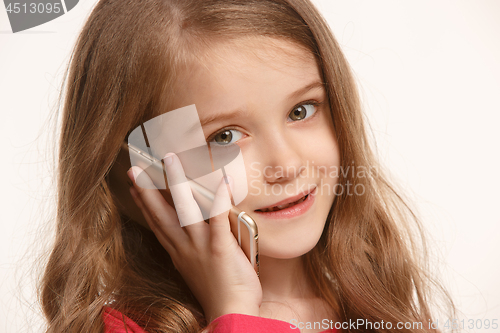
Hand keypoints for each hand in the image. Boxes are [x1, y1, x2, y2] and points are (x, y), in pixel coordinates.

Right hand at [127, 153, 261, 321]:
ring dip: (175, 183)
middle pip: (161, 213)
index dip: (144, 204)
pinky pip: (218, 219)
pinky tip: (221, 181)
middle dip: (147, 189)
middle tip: (135, 169)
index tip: (134, 187)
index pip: (157, 223)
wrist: (230, 313)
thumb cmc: (219, 291)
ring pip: (184, 209)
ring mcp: (200, 246)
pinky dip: (218, 200)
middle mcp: (184, 247)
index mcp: (178, 252)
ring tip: (169, 160)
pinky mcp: (219, 248)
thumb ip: (192, 248)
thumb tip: (191, 234)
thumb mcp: (197, 268)